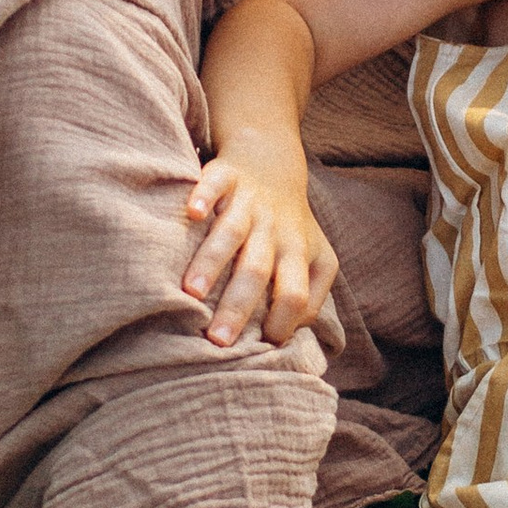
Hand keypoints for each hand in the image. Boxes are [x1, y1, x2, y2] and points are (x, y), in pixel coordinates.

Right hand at [183, 145, 339, 349]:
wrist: (271, 160)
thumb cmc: (290, 225)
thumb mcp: (316, 259)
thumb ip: (313, 297)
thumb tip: (287, 336)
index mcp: (297, 253)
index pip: (296, 295)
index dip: (281, 323)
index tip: (257, 348)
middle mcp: (274, 229)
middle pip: (258, 270)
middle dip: (238, 306)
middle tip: (218, 340)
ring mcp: (250, 202)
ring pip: (232, 233)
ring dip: (212, 261)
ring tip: (191, 292)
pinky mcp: (226, 176)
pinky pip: (214, 184)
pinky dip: (203, 196)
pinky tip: (191, 212)